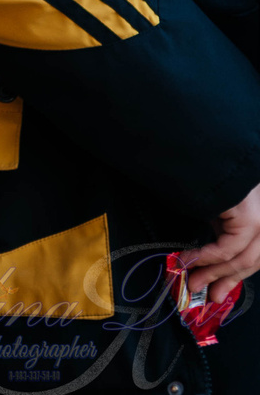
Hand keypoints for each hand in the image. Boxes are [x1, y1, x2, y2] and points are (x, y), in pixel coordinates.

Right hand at [181, 181, 259, 299]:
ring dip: (215, 273)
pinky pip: (229, 247)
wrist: (198, 149)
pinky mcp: (249, 216)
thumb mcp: (218, 210)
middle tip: (202, 293)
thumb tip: (208, 263)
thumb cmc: (203, 175)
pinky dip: (208, 257)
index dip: (236, 276)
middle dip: (226, 279)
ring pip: (244, 258)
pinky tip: (190, 259)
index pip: (257, 255)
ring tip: (192, 282)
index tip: (216, 292)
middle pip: (254, 260)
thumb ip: (221, 232)